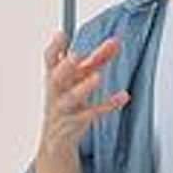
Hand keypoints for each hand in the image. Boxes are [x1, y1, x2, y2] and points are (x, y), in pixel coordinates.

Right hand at [39, 31, 127, 152]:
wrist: (56, 138)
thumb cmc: (68, 100)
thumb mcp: (81, 78)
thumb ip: (97, 59)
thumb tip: (115, 42)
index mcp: (55, 76)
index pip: (50, 60)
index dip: (54, 47)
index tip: (61, 34)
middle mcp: (57, 92)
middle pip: (56, 78)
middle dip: (65, 67)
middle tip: (76, 56)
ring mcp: (65, 108)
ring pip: (71, 98)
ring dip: (83, 87)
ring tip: (97, 77)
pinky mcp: (76, 123)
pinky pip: (91, 113)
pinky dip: (108, 105)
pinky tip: (122, 97)